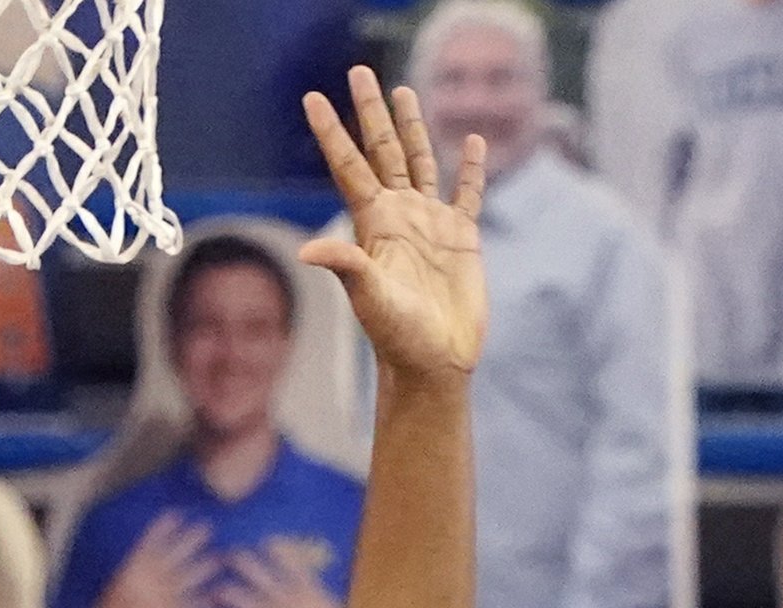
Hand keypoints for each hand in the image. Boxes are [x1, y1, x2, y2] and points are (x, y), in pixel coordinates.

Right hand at [77, 512, 215, 607]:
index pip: (149, 542)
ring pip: (184, 579)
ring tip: (218, 559)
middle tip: (207, 527)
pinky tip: (214, 600)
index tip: (176, 513)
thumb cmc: (115, 604)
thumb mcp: (122, 577)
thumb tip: (156, 545)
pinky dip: (201, 604)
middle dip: (190, 542)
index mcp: (133, 568)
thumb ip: (139, 562)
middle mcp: (147, 579)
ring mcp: (158, 598)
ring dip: (202, 569)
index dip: (162, 528)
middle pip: (172, 556)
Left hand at [300, 70, 487, 380]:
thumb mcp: (369, 297)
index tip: (314, 98)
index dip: (332, 131)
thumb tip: (308, 252)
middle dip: (372, 112)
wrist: (435, 360)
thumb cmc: (396, 335)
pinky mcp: (462, 237)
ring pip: (422, 161)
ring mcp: (430, 223)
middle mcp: (399, 214)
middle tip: (360, 72)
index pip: (348, 165)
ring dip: (413, 127)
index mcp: (374, 222)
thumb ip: (346, 266)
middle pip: (383, 150)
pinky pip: (467, 193)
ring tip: (404, 91)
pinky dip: (471, 168)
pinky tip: (473, 142)